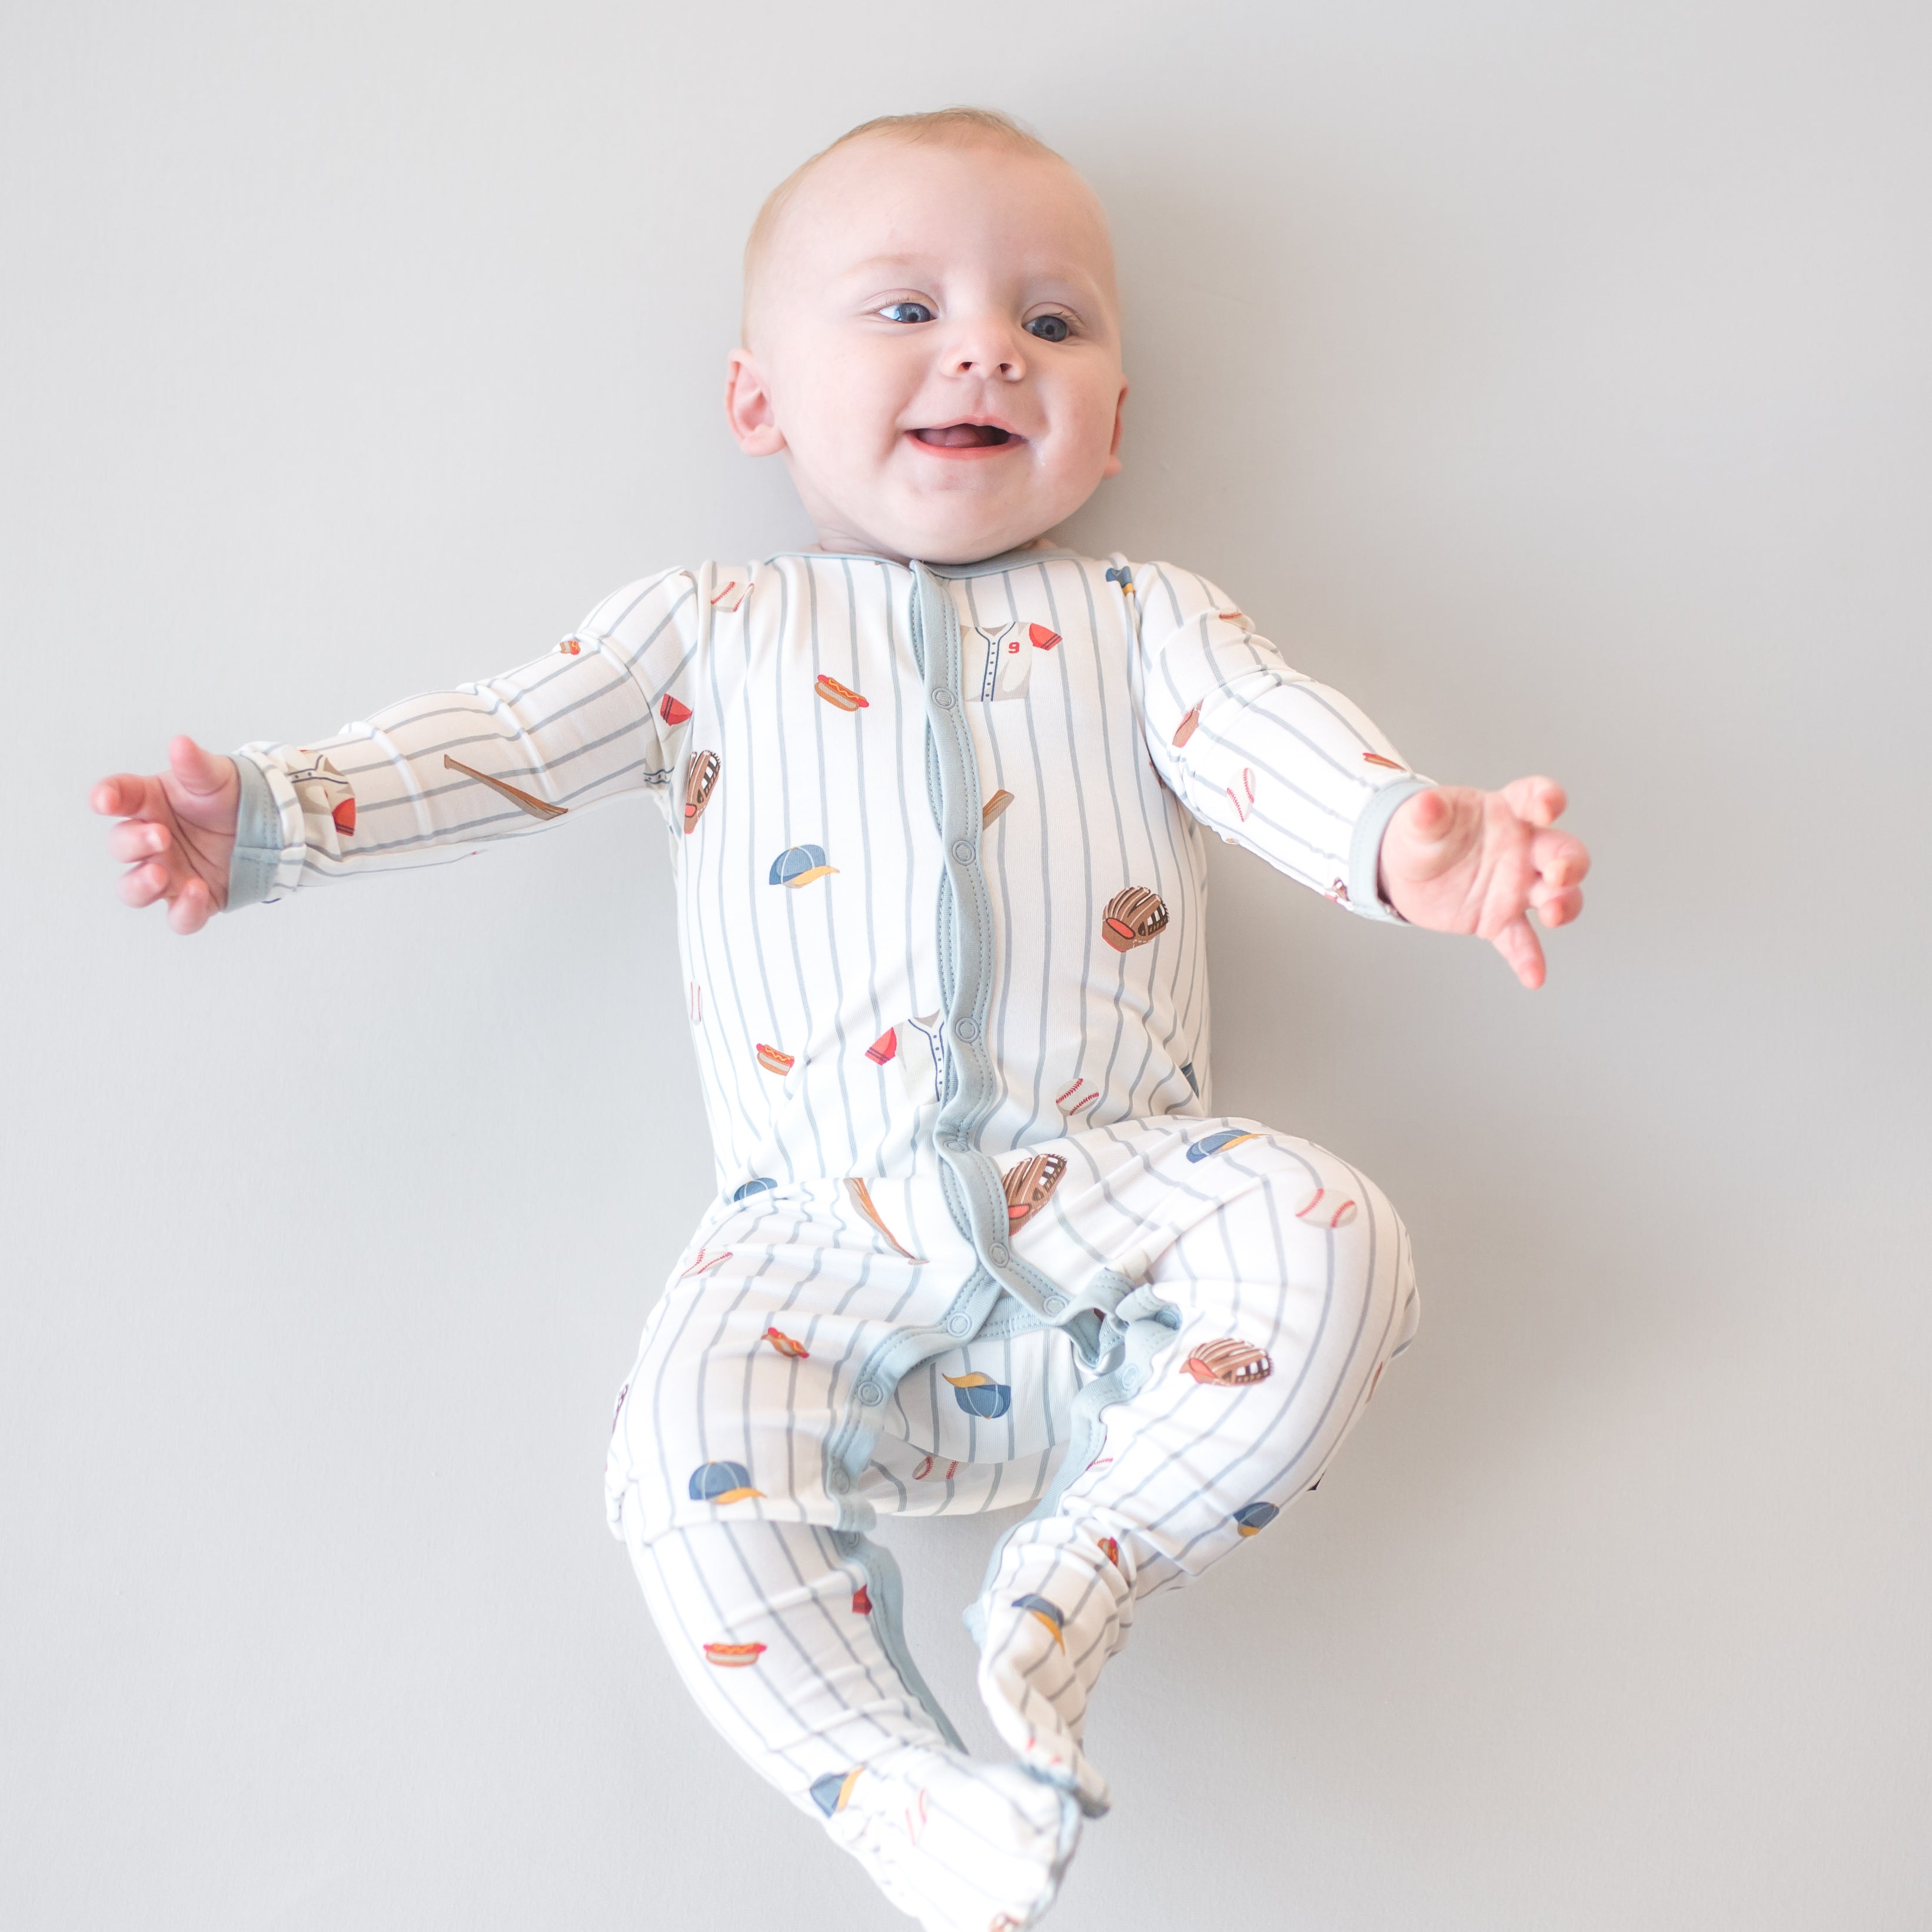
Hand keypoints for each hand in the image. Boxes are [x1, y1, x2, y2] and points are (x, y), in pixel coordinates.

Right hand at [90, 737, 239, 933]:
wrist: (267, 827)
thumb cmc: (228, 797)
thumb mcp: (216, 777)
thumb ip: (196, 766)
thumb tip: (180, 744)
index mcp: (148, 803)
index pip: (117, 796)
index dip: (106, 798)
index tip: (104, 800)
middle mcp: (149, 841)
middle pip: (121, 846)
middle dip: (134, 843)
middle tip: (159, 835)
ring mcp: (168, 873)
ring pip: (134, 890)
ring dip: (140, 885)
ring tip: (159, 873)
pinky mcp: (193, 900)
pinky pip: (179, 917)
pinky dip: (184, 911)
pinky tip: (196, 894)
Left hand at [1379, 777, 1588, 988]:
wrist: (1405, 870)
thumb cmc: (1422, 834)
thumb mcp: (1417, 820)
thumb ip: (1426, 814)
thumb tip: (1424, 803)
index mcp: (1505, 812)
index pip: (1534, 797)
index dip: (1547, 799)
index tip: (1548, 807)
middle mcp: (1521, 849)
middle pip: (1563, 850)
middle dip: (1569, 862)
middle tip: (1558, 874)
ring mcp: (1515, 886)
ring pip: (1556, 896)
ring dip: (1563, 904)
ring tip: (1551, 915)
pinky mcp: (1500, 920)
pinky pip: (1521, 940)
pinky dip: (1528, 957)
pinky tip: (1533, 976)